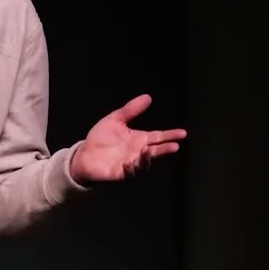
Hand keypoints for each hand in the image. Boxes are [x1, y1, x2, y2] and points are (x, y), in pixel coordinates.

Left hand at [69, 94, 185, 182]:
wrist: (85, 154)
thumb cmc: (101, 137)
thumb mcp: (115, 120)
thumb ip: (130, 110)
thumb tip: (148, 97)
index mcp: (139, 139)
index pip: (158, 136)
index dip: (170, 135)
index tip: (183, 133)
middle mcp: (138, 151)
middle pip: (155, 150)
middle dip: (165, 149)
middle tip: (175, 146)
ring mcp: (131, 163)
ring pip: (144, 162)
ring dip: (147, 157)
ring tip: (148, 150)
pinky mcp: (121, 172)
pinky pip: (130, 172)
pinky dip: (132, 168)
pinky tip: (130, 162)